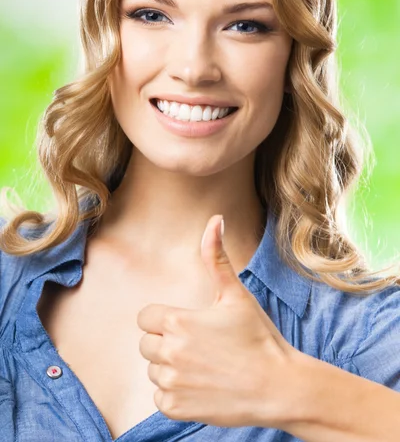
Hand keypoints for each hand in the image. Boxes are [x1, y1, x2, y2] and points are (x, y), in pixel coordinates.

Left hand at [137, 214, 298, 427]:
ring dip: (170, 368)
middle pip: (146, 344)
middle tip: (198, 345)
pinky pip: (159, 397)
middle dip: (165, 343)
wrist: (278, 386)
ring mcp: (171, 382)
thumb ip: (216, 257)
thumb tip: (215, 220)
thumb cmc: (258, 337)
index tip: (186, 324)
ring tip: (202, 366)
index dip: (164, 320)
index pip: (145, 318)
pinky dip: (174, 393)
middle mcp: (169, 352)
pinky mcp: (176, 408)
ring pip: (153, 371)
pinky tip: (200, 386)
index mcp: (177, 322)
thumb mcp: (236, 294)